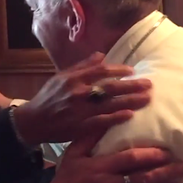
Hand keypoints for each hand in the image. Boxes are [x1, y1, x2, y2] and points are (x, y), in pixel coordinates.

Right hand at [13, 52, 150, 144]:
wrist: (34, 121)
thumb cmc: (48, 97)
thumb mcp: (61, 77)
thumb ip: (81, 66)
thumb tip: (101, 55)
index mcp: (73, 79)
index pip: (100, 71)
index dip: (118, 70)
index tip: (132, 71)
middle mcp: (78, 93)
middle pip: (110, 87)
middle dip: (131, 85)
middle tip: (149, 84)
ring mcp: (80, 110)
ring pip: (110, 104)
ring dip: (130, 101)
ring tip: (147, 99)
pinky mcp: (80, 126)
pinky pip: (102, 121)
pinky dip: (116, 118)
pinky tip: (130, 115)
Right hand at [39, 132, 182, 182]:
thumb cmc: (65, 180)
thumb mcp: (73, 154)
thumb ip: (89, 137)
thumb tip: (105, 119)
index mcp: (100, 166)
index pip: (131, 158)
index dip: (152, 155)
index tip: (168, 153)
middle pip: (142, 176)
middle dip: (165, 172)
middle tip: (182, 168)